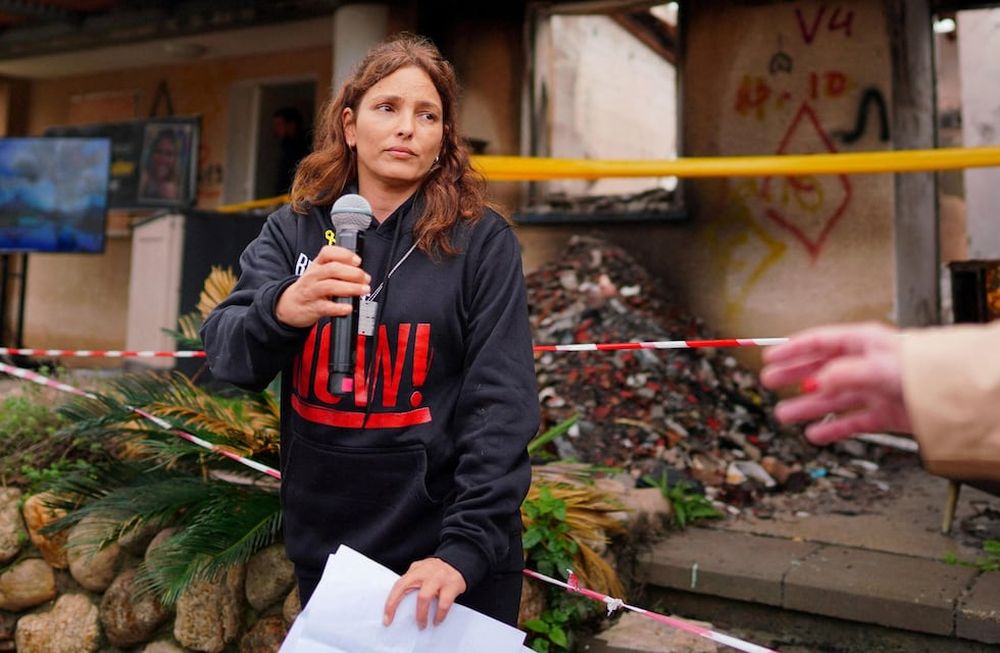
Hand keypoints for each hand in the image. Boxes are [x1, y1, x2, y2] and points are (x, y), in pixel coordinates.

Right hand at [275, 245, 369, 327]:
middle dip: (353, 273)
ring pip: (330, 286)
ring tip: (363, 290)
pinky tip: (348, 307)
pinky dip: (338, 308)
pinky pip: (326, 307)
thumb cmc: (310, 287)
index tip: (357, 260)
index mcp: (317, 264)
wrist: (289, 305)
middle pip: (332, 269)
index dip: (344, 254)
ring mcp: (312, 291)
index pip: (328, 252)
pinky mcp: (313, 308)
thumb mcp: (319, 272)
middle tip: (365, 278)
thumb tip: (361, 272)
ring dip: (350, 288)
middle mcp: (313, 276)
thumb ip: (338, 269)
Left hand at [383, 558, 466, 628]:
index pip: (399, 585)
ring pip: (424, 597)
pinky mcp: (452, 584)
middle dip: (405, 609)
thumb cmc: (435, 571)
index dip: (391, 603)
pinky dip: (440, 615)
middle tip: (410, 625)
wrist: (459, 561)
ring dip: (422, 615)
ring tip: (422, 625)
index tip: (387, 620)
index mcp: (415, 570)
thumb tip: (398, 602)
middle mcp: (425, 572)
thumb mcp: (421, 570)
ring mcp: (439, 577)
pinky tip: (437, 620)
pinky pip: (444, 603)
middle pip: (408, 590)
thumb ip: (411, 581)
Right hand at [760, 322, 911, 444]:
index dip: (792, 350)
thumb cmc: (923, 371)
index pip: (819, 343)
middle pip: (820, 369)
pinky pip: (850, 421)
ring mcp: (874, 390)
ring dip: (806, 406)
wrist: (955, 398)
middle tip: (770, 382)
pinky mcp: (884, 413)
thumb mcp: (877, 366)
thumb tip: (814, 381)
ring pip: (832, 398)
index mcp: (863, 343)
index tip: (771, 358)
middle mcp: (866, 365)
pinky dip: (832, 428)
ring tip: (784, 414)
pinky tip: (815, 433)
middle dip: (793, 376)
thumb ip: (842, 373)